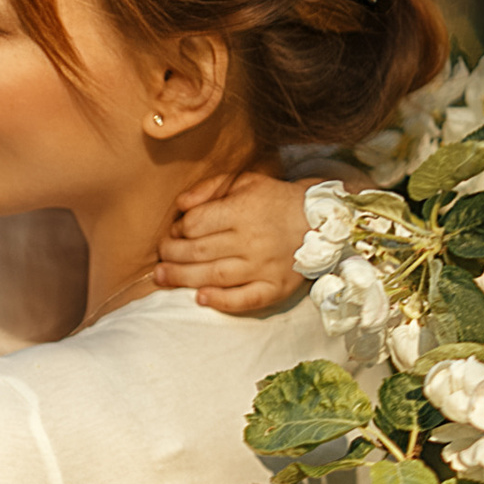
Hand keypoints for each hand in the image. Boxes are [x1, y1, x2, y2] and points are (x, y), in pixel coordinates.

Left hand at [156, 170, 311, 312]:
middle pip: (199, 252)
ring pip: (215, 276)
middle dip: (171, 256)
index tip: (173, 233)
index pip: (196, 224)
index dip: (177, 230)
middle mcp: (252, 240)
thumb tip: (179, 206)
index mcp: (243, 210)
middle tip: (160, 258)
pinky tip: (200, 298)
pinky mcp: (275, 288)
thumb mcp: (245, 182)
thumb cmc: (276, 200)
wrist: (322, 222)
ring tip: (163, 277)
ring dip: (183, 279)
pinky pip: (245, 299)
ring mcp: (264, 267)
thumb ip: (210, 189)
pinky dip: (221, 301)